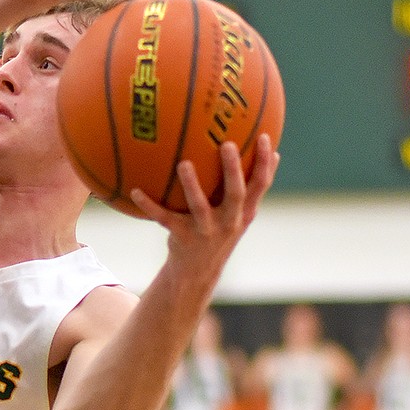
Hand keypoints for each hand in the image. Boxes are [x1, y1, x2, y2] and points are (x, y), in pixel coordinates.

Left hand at [131, 134, 278, 273]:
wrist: (197, 272)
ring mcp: (205, 231)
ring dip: (192, 185)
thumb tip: (274, 152)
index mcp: (244, 212)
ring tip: (183, 164)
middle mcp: (228, 222)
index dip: (264, 162)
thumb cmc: (220, 232)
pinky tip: (135, 191)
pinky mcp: (183, 238)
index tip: (264, 137)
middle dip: (232, 170)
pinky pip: (164, 218)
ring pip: (199, 206)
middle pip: (235, 194)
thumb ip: (252, 187)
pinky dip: (149, 204)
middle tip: (227, 144)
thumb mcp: (240, 214)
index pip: (260, 185)